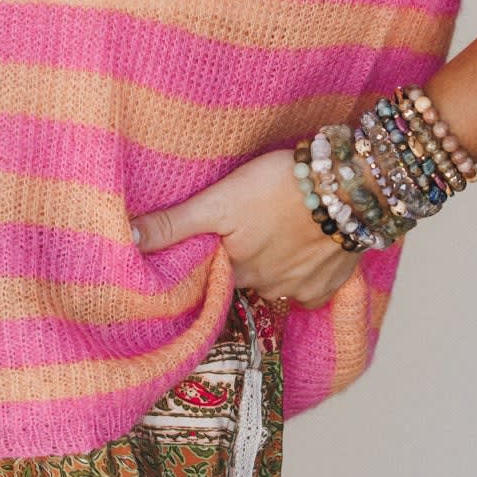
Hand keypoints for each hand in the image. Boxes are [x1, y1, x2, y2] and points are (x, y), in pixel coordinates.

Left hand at [130, 146, 369, 309]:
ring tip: (273, 232)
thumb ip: (174, 224)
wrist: (349, 186)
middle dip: (243, 261)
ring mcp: (304, 288)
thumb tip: (126, 241)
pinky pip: (312, 290)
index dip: (209, 263)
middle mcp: (268, 288)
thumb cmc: (279, 187)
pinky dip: (305, 273)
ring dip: (274, 264)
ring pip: (278, 282)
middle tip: (246, 232)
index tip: (208, 248)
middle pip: (246, 279)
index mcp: (237, 271)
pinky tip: (303, 249)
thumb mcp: (219, 201)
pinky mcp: (333, 282)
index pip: (212, 279)